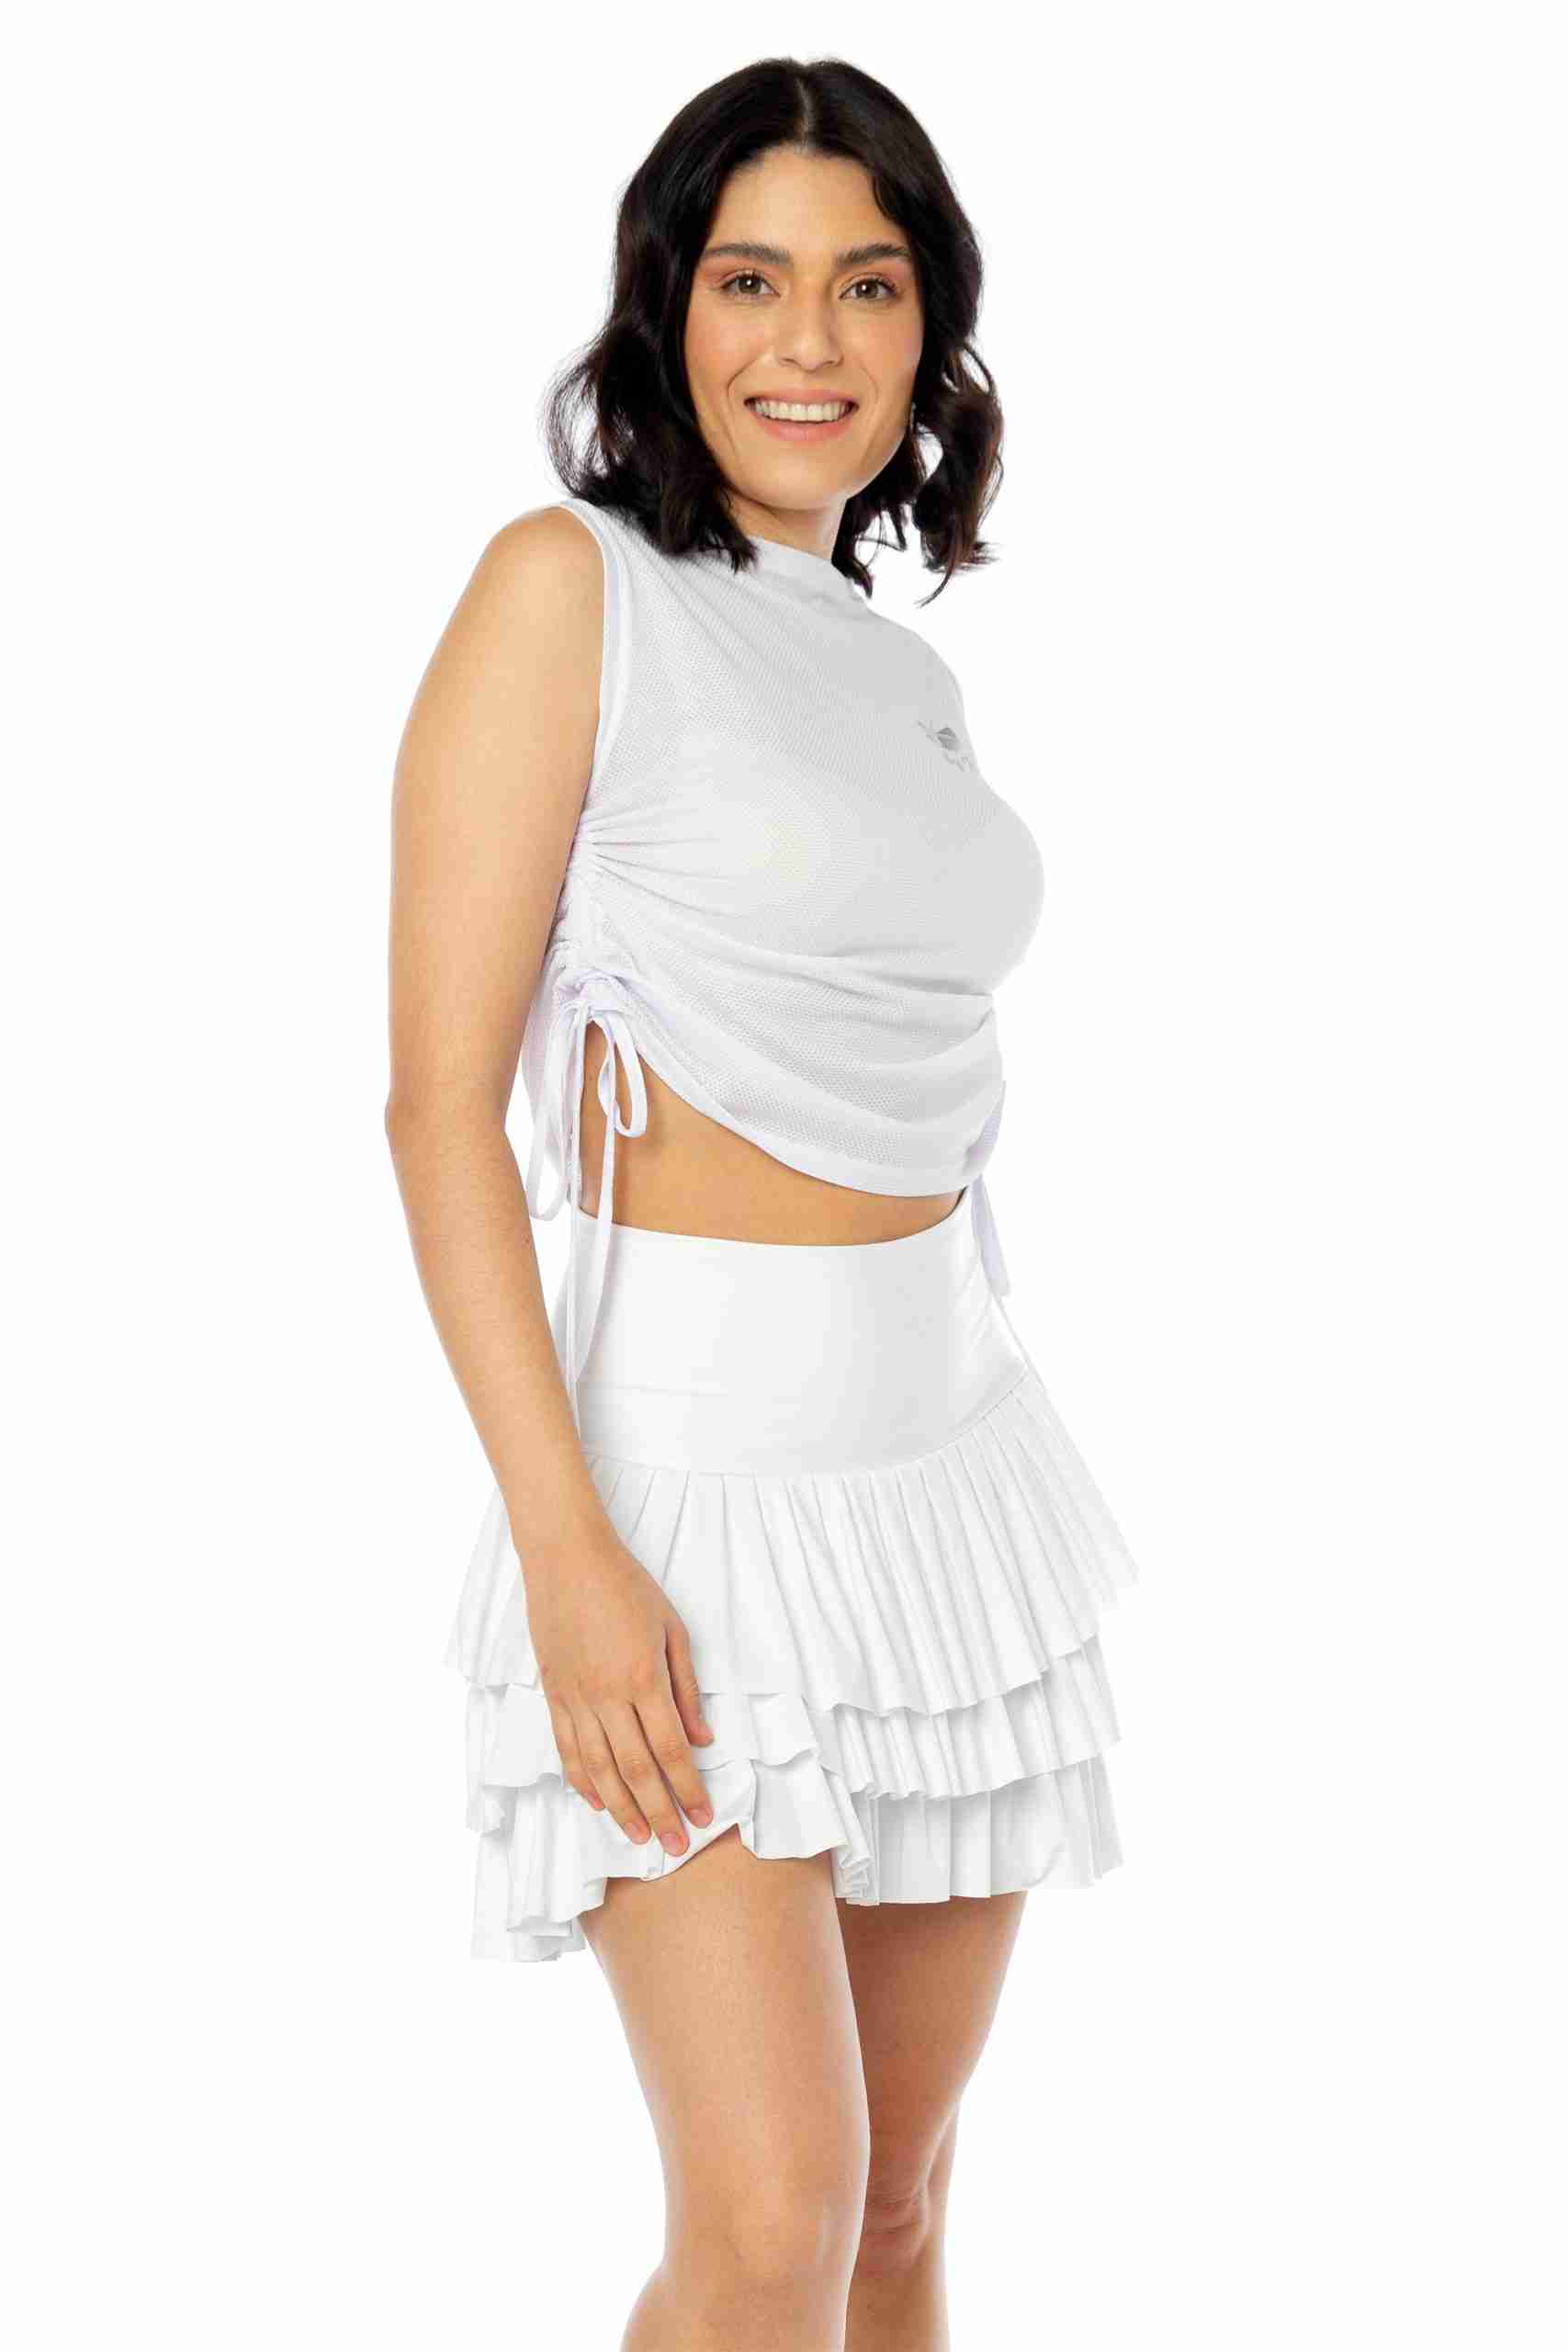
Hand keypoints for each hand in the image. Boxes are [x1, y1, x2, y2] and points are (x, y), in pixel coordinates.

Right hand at [523, 1531, 716, 1855]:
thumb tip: (702, 1738)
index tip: (703, 1817)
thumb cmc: (627, 1587)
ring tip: (639, 1837)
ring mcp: (576, 1699)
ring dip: (621, 1809)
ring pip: (598, 1769)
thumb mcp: (672, 1629)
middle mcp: (608, 1697)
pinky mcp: (553, 1695)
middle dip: (659, 1813)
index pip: (670, 1751)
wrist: (567, 1559)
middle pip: (636, 1770)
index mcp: (643, 1679)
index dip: (689, 1789)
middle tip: (675, 1847)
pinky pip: (567, 1749)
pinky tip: (596, 1802)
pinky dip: (582, 1781)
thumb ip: (687, 1688)